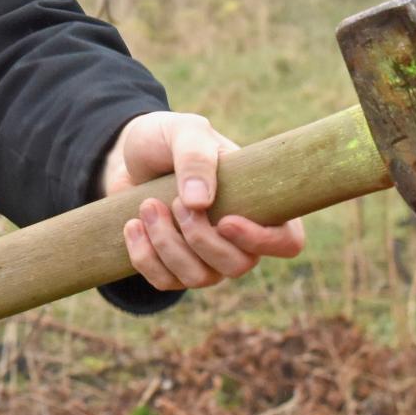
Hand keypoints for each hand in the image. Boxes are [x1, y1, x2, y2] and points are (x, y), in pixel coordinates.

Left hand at [100, 111, 305, 290]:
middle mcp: (238, 238)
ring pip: (199, 278)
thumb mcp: (184, 132)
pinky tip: (132, 224)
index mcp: (258, 204)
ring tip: (147, 205)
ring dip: (167, 244)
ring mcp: (206, 258)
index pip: (287, 241)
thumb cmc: (168, 140)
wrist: (128, 154)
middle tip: (175, 201)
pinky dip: (144, 255)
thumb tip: (200, 201)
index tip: (224, 220)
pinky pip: (164, 282)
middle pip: (237, 265)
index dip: (262, 241)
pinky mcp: (172, 267)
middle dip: (200, 238)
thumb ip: (196, 157)